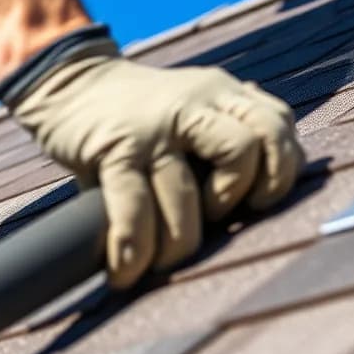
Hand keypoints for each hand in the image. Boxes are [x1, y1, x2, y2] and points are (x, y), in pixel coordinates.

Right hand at [5, 43, 302, 288]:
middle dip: (235, 198)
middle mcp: (193, 104)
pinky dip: (134, 247)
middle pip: (243, 151)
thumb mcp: (199, 105)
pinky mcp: (113, 150)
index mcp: (223, 93)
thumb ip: (233, 132)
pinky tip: (126, 270)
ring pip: (185, 191)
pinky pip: (133, 206)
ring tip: (165, 259)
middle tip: (215, 220)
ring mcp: (151, 128)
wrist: (73, 84)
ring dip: (179, 240)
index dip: (279, 169)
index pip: (277, 124)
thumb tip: (264, 196)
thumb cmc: (148, 114)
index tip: (258, 200)